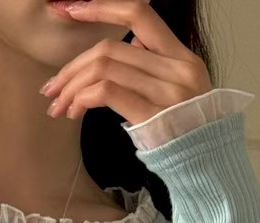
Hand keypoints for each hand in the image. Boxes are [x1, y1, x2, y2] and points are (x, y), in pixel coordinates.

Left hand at [41, 0, 212, 125]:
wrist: (208, 169)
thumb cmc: (186, 134)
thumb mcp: (179, 90)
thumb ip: (156, 65)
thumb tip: (132, 43)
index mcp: (182, 57)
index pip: (139, 14)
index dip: (102, 8)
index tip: (71, 10)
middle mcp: (177, 68)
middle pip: (110, 48)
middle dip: (73, 66)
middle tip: (52, 87)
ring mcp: (167, 92)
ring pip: (103, 68)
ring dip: (71, 86)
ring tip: (58, 106)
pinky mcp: (153, 115)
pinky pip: (107, 92)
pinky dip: (82, 98)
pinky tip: (74, 112)